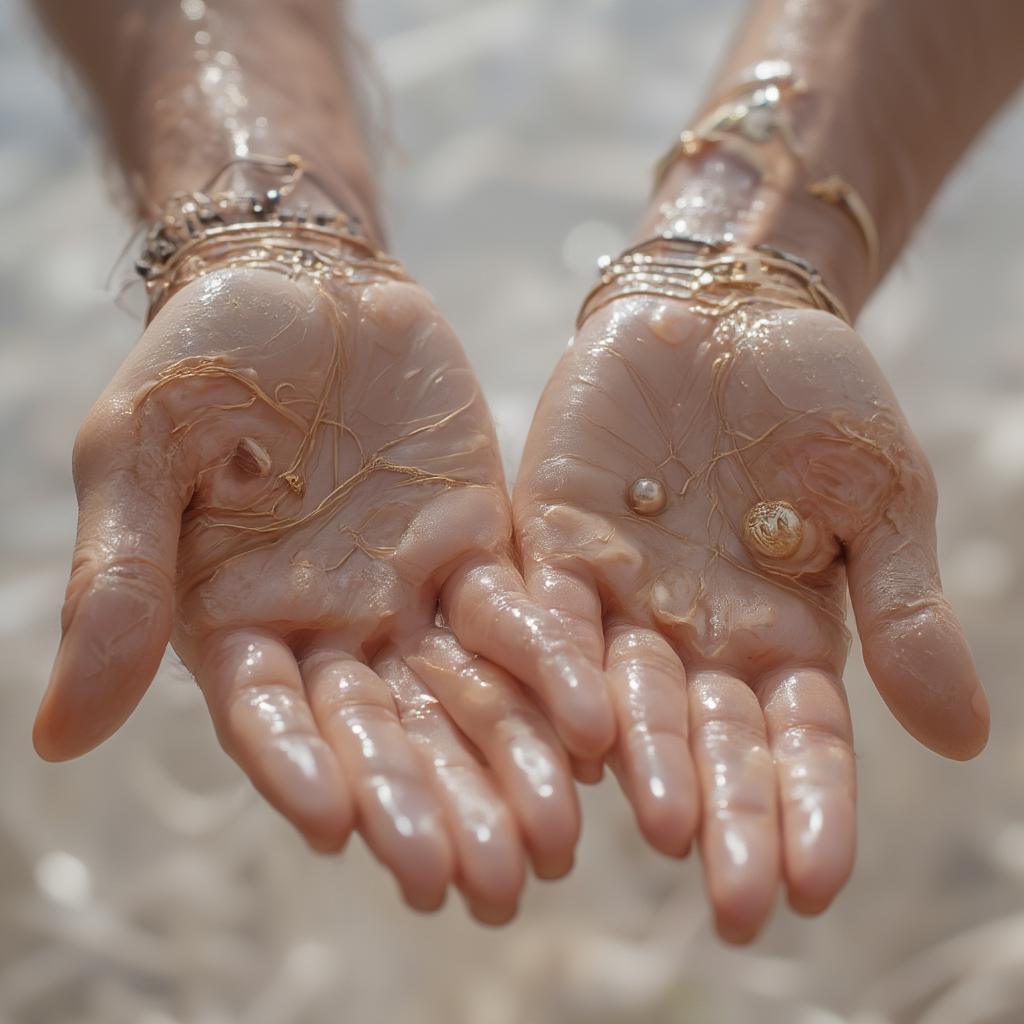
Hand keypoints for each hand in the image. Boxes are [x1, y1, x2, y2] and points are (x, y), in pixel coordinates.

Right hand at [35, 264, 610, 920]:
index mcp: (238, 621)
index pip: (271, 719)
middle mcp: (331, 628)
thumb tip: (57, 738)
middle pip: (385, 732)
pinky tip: (592, 730)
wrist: (303, 281)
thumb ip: (118, 583)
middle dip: (431, 806)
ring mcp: (411, 593)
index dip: (300, 771)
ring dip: (508, 765)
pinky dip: (554, 669)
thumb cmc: (203, 359)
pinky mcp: (480, 548)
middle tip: (483, 888)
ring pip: (464, 696)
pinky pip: (522, 617)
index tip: (338, 832)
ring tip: (551, 842)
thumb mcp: (139, 453)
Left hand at [514, 296, 988, 940]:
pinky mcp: (552, 540)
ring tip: (658, 828)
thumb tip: (961, 741)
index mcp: (780, 634)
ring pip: (621, 696)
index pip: (797, 741)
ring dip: (640, 763)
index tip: (815, 886)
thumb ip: (901, 608)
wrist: (726, 307)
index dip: (809, 811)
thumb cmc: (815, 398)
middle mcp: (692, 635)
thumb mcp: (878, 494)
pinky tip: (575, 724)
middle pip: (708, 742)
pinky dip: (558, 666)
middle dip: (725, 819)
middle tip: (737, 909)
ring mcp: (617, 594)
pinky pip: (545, 614)